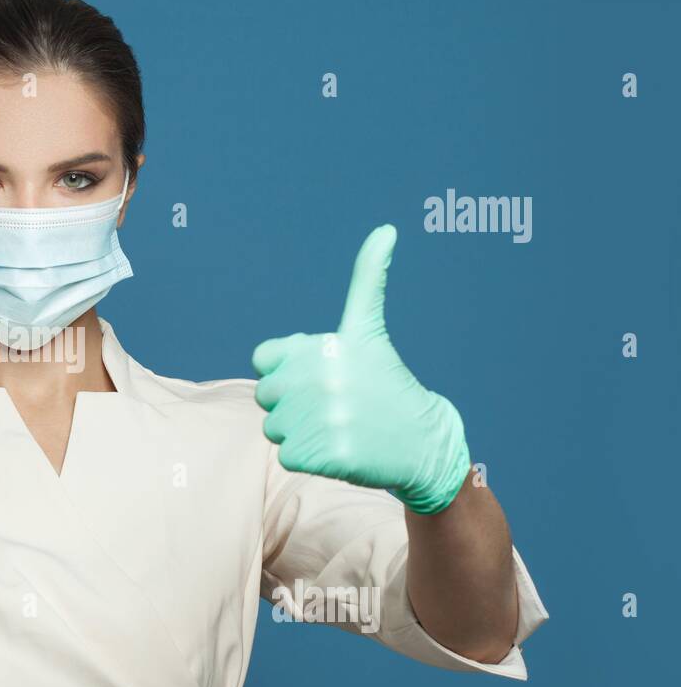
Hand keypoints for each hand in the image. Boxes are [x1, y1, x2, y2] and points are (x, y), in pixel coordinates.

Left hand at [251, 224, 469, 514]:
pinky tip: (339, 449)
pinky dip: (309, 458)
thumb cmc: (386, 383)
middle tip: (334, 405)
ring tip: (339, 426)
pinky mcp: (324, 454)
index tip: (322, 374)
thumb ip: (367, 278)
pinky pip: (287, 455)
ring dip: (300, 431)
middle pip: (266, 394)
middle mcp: (321, 378)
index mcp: (325, 346)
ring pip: (274, 427)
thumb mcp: (368, 329)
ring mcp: (322, 418)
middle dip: (292, 403)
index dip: (287, 369)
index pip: (264, 359)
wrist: (422, 440)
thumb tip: (386, 229)